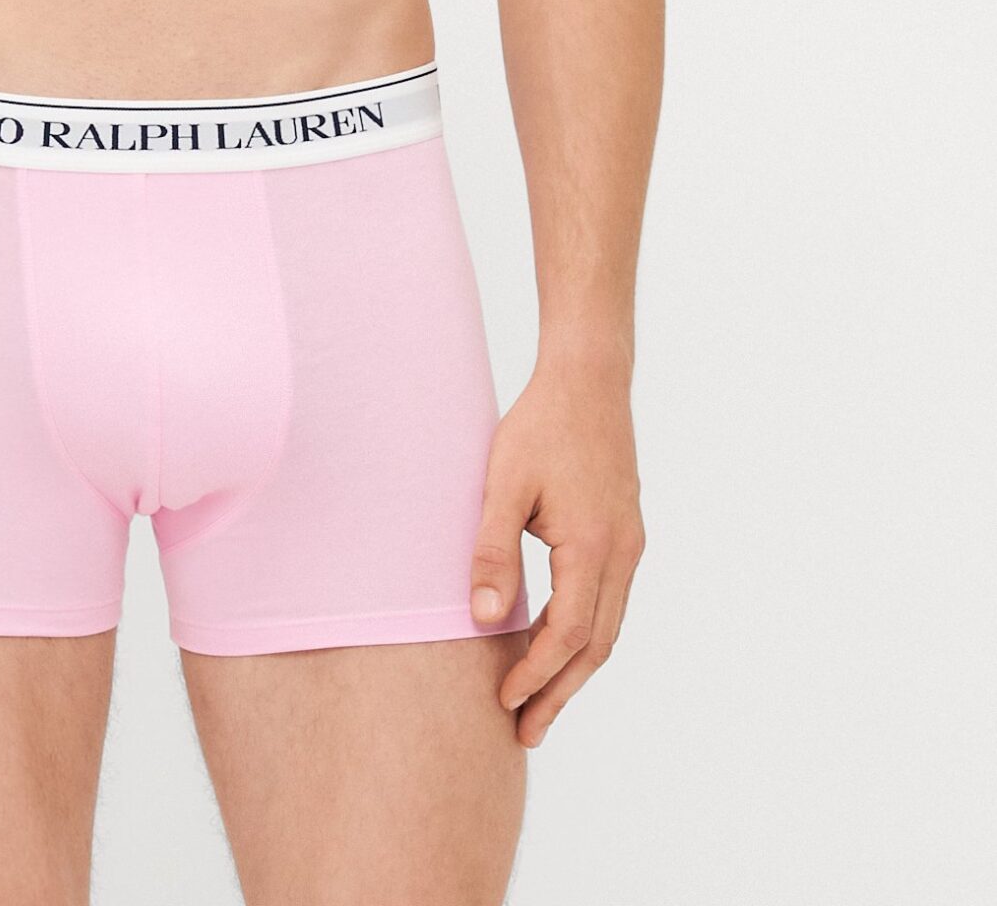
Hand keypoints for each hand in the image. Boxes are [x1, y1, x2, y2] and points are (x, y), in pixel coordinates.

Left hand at [468, 355, 645, 747]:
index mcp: (593, 546)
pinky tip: (554, 643)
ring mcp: (630, 544)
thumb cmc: (540, 425)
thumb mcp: (503, 484)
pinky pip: (608, 601)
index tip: (504, 703)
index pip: (568, 635)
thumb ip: (492, 552)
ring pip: (607, 627)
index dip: (537, 675)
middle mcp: (622, 553)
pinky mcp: (625, 533)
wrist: (588, 378)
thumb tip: (481, 620)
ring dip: (574, 668)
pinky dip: (584, 634)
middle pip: (595, 646)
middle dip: (560, 692)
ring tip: (539, 703)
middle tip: (526, 731)